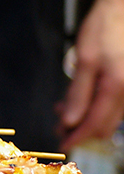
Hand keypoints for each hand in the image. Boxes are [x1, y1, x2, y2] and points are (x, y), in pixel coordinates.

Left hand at [58, 0, 123, 151]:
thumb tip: (70, 122)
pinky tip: (79, 98)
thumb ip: (78, 93)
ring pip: (109, 116)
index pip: (95, 125)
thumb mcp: (84, 59)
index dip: (77, 137)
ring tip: (63, 109)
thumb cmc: (104, 29)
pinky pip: (114, 103)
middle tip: (58, 126)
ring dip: (86, 117)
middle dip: (80, 129)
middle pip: (104, 125)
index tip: (62, 144)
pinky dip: (95, 105)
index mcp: (116, 87)